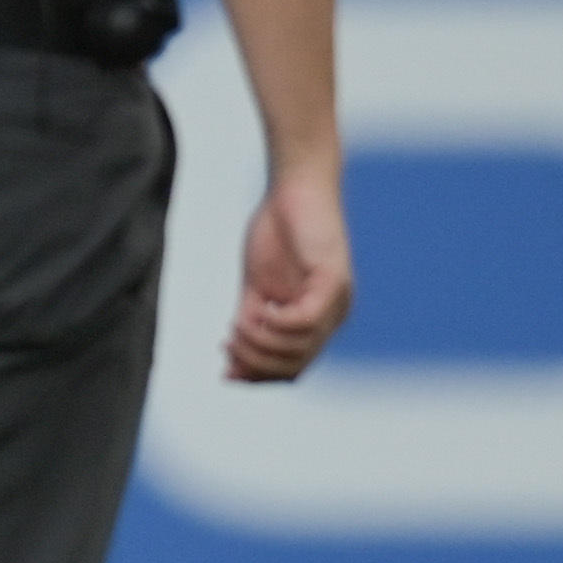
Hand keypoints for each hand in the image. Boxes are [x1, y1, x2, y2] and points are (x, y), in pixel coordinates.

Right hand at [223, 164, 353, 382]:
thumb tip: (232, 363)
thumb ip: (250, 320)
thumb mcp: (257, 285)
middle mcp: (333, 316)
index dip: (259, 375)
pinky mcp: (334, 281)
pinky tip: (258, 313)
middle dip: (256, 364)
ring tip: (236, 327)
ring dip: (261, 344)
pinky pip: (306, 321)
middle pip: (296, 366)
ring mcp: (337, 300)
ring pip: (300, 348)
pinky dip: (278, 325)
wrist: (295, 186)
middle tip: (227, 346)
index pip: (293, 367)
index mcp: (317, 319)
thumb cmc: (278, 230)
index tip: (225, 371)